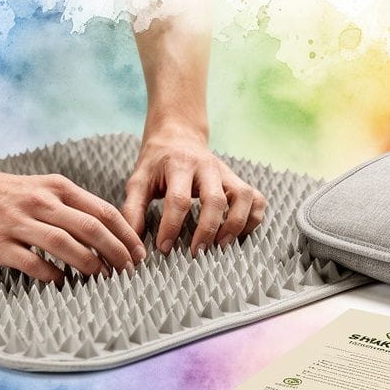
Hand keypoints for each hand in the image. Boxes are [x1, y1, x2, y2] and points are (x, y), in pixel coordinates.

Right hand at [0, 165, 145, 284]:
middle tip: (128, 271)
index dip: (126, 235)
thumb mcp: (44, 187)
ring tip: (103, 278)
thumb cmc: (7, 193)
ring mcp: (19, 223)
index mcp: (57, 188)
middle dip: (116, 252)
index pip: (103, 211)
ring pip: (64, 244)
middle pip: (90, 228)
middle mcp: (41, 203)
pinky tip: (63, 282)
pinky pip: (33, 263)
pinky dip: (52, 275)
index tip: (138, 254)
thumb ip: (73, 207)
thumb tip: (107, 234)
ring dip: (89, 264)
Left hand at [122, 125, 266, 255]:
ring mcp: (227, 173)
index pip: (179, 198)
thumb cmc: (156, 163)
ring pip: (243, 197)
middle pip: (215, 199)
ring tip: (221, 246)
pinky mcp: (238, 180)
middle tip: (196, 253)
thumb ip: (133, 210)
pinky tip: (238, 234)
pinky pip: (257, 199)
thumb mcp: (138, 181)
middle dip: (207, 229)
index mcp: (179, 165)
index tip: (164, 247)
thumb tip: (132, 243)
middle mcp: (207, 167)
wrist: (177, 136)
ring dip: (236, 224)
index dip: (172, 226)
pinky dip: (253, 219)